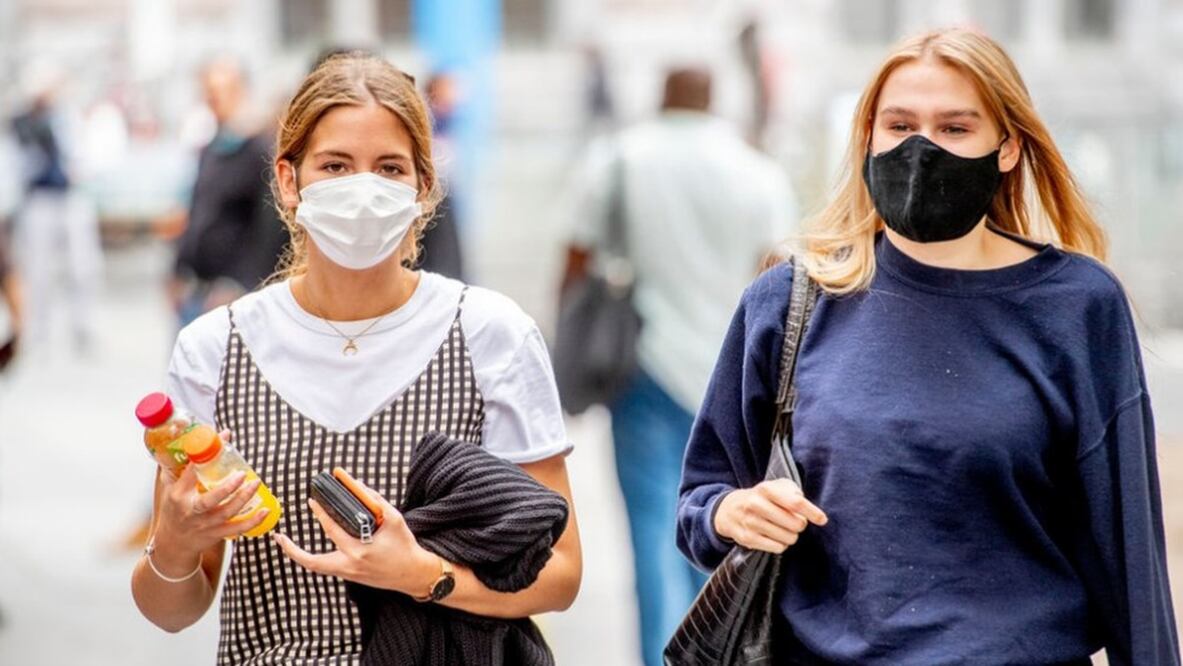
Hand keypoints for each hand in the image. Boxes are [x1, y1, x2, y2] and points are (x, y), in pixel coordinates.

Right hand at [152, 451, 272, 571]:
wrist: (173, 544)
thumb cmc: (174, 510)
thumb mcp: (170, 488)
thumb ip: (179, 467)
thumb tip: (190, 440)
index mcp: (178, 495)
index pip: (192, 472)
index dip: (207, 454)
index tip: (224, 437)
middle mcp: (191, 510)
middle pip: (210, 500)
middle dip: (228, 487)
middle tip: (242, 473)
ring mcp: (205, 524)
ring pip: (227, 512)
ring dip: (244, 498)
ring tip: (257, 483)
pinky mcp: (216, 534)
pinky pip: (237, 529)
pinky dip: (253, 521)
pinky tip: (265, 510)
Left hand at [272, 472, 440, 596]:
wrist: (412, 573)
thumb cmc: (404, 545)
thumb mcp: (393, 519)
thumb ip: (375, 501)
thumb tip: (356, 485)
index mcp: (360, 551)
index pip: (333, 529)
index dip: (320, 513)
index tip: (312, 500)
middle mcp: (350, 565)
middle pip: (312, 560)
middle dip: (294, 546)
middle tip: (282, 534)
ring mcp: (348, 574)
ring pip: (315, 568)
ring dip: (297, 556)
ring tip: (283, 542)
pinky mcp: (350, 576)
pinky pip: (324, 568)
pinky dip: (312, 559)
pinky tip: (303, 549)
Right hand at [713, 479, 826, 553]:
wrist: (729, 510)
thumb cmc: (761, 498)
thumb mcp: (775, 487)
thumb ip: (793, 492)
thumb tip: (807, 510)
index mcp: (766, 489)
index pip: (795, 502)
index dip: (812, 512)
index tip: (822, 519)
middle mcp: (755, 504)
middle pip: (795, 523)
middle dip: (800, 524)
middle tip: (794, 521)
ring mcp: (750, 523)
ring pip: (788, 538)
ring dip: (790, 535)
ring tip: (782, 528)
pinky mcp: (747, 539)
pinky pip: (778, 548)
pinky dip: (780, 544)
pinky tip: (773, 536)